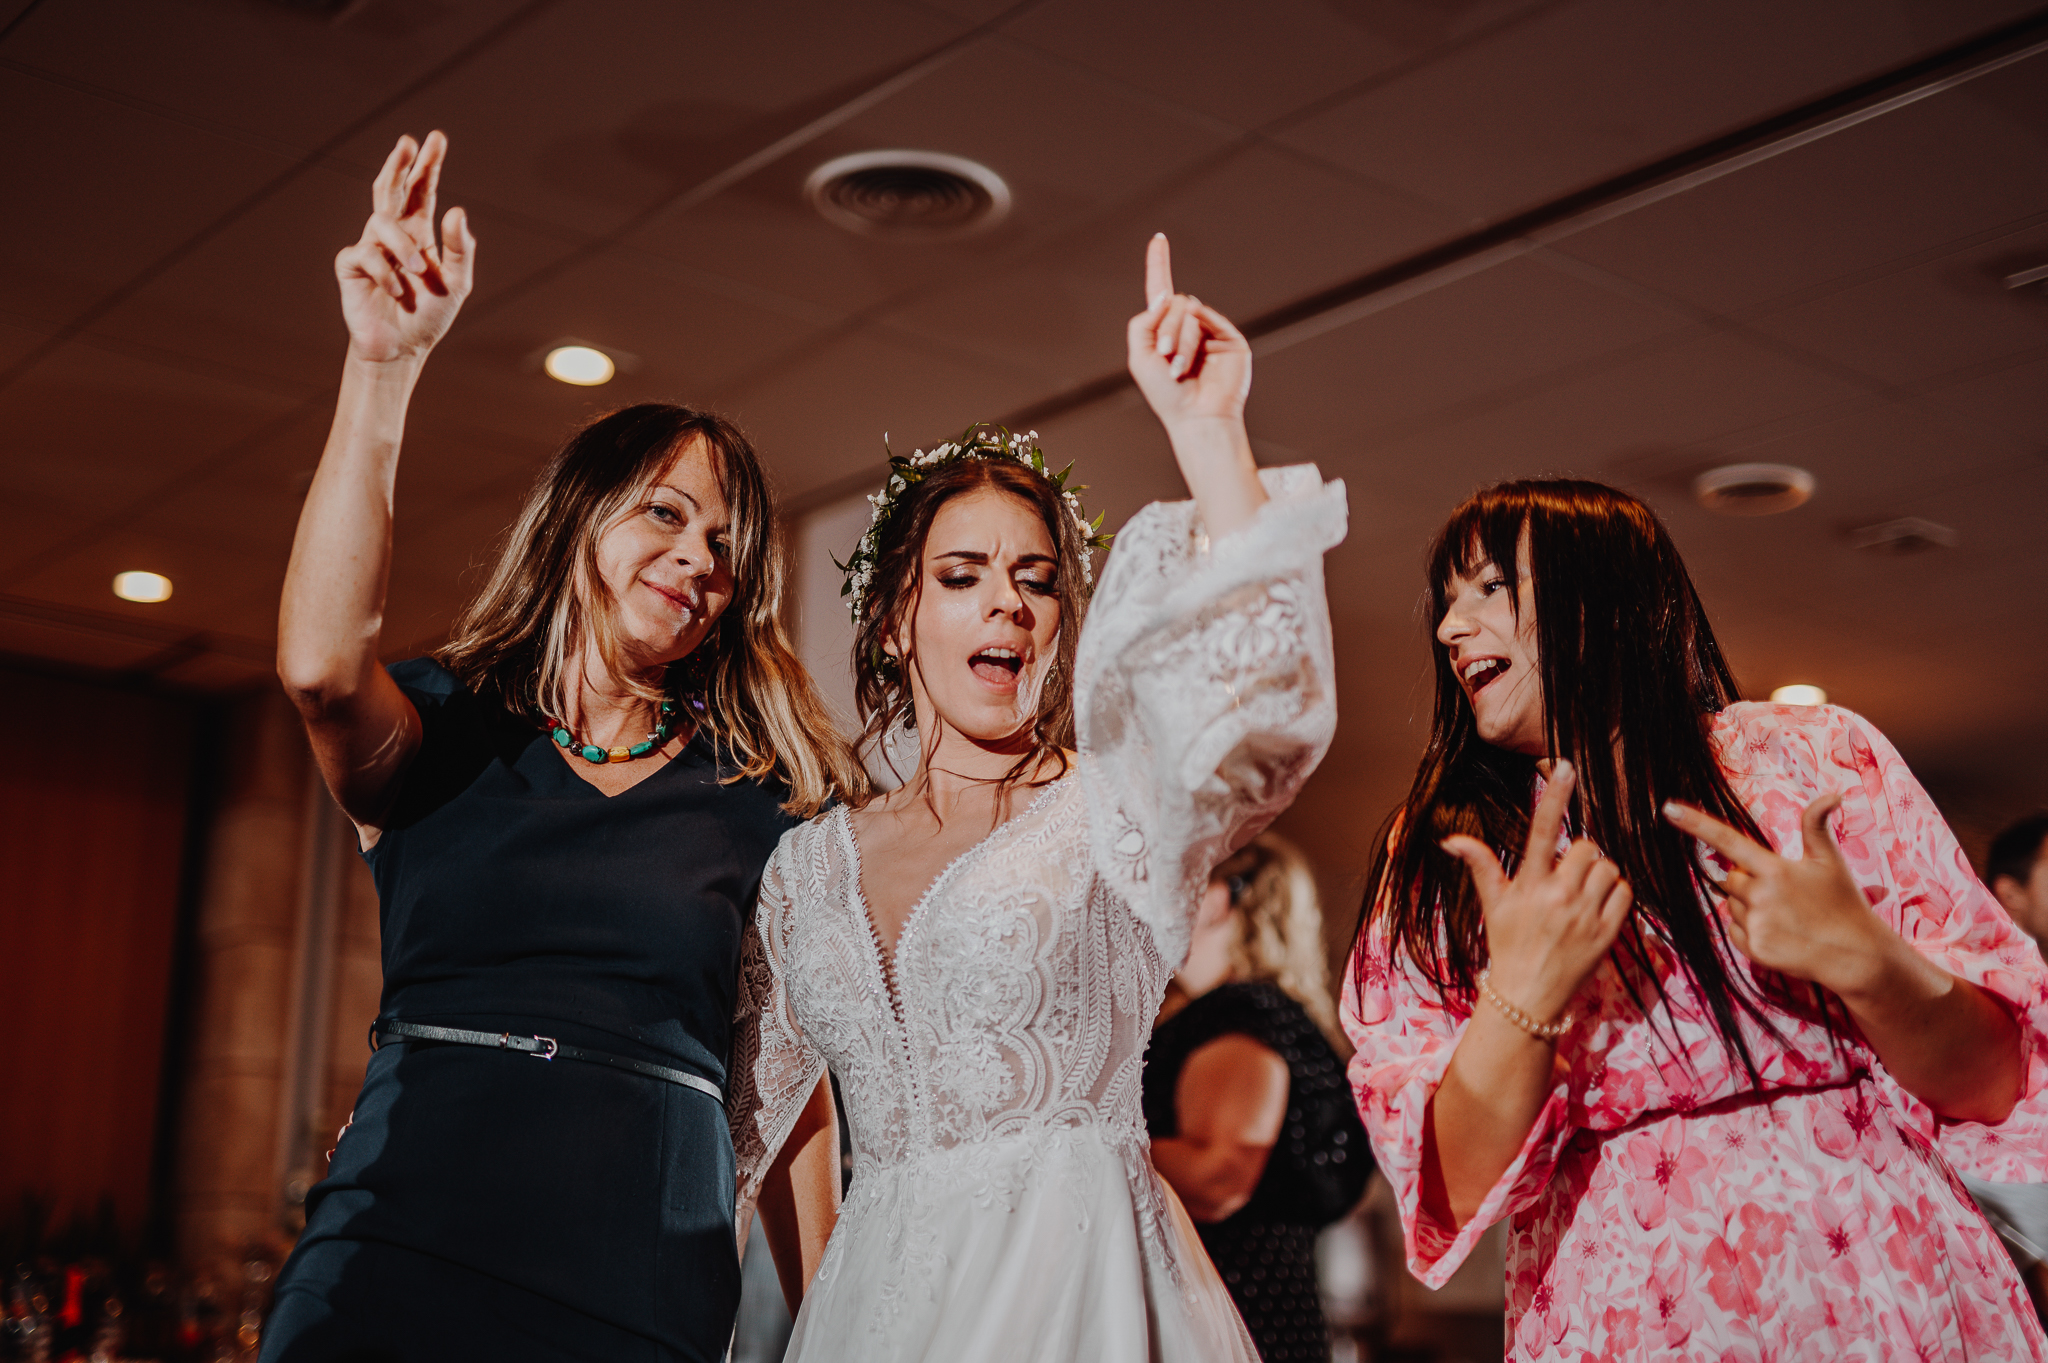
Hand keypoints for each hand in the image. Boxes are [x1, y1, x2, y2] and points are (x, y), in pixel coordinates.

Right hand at [335, 132, 473, 363]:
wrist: (401, 350)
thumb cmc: (429, 316)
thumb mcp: (456, 283)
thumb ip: (460, 248)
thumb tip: (459, 210)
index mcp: (419, 232)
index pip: (423, 191)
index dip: (428, 165)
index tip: (436, 138)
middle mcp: (393, 235)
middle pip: (392, 189)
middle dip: (399, 164)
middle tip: (408, 142)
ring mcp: (370, 248)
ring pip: (382, 222)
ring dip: (403, 246)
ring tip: (418, 272)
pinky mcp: (351, 266)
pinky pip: (366, 256)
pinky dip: (386, 274)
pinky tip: (397, 292)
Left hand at [1126, 233, 1250, 434]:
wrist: (1195, 416)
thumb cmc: (1166, 394)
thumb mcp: (1140, 356)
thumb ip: (1143, 322)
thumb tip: (1167, 296)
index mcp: (1166, 331)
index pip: (1161, 292)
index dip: (1159, 264)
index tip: (1158, 238)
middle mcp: (1189, 327)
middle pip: (1172, 301)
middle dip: (1164, 328)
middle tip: (1165, 358)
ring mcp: (1211, 331)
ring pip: (1186, 308)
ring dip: (1176, 336)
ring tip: (1179, 367)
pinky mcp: (1230, 337)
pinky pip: (1203, 316)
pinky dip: (1190, 336)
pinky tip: (1191, 362)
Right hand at [1442, 762, 1633, 1027]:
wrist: (1529, 996)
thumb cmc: (1508, 945)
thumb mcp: (1492, 904)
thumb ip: (1479, 865)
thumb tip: (1450, 839)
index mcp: (1529, 884)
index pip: (1543, 830)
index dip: (1554, 795)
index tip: (1566, 766)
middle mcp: (1559, 896)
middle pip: (1587, 847)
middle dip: (1579, 854)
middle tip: (1565, 876)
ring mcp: (1586, 915)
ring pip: (1608, 867)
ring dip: (1598, 873)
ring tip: (1581, 892)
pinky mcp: (1608, 932)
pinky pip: (1625, 892)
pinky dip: (1616, 892)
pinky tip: (1598, 905)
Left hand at [1663, 793, 1889, 995]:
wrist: (1856, 956)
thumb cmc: (1844, 904)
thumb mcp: (1831, 862)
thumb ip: (1817, 827)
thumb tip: (1833, 795)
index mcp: (1775, 870)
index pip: (1727, 841)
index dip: (1696, 823)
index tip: (1667, 809)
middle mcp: (1760, 896)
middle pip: (1731, 879)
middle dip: (1749, 882)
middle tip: (1784, 894)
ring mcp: (1756, 925)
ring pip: (1732, 906)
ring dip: (1750, 907)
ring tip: (1787, 916)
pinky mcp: (1754, 950)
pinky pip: (1735, 931)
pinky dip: (1751, 931)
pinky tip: (1781, 934)